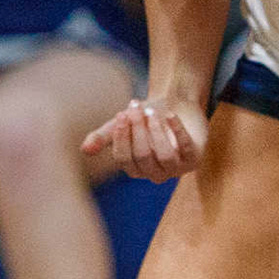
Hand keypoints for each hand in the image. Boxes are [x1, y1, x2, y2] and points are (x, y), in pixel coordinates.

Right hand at [81, 93, 206, 180]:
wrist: (177, 105)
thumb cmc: (148, 118)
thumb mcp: (124, 124)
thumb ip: (104, 136)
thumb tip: (84, 149)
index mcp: (136, 168)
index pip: (124, 159)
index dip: (121, 137)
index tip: (122, 114)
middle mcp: (155, 173)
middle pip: (143, 155)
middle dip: (138, 130)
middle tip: (136, 107)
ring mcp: (176, 168)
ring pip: (164, 155)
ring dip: (156, 131)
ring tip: (152, 112)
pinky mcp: (194, 158)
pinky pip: (186, 146)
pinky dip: (177, 130)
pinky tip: (170, 114)